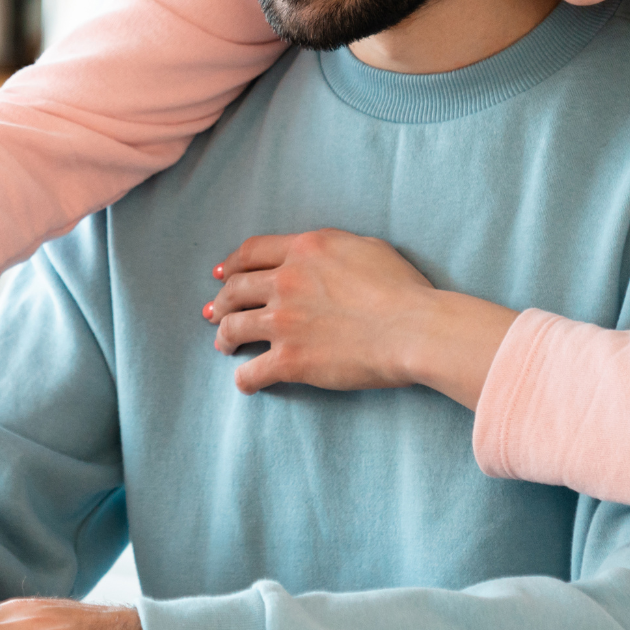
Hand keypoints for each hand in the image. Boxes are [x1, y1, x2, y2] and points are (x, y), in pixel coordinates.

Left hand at [204, 229, 436, 394]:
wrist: (414, 329)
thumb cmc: (403, 289)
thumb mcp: (368, 248)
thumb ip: (334, 248)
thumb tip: (323, 258)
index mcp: (305, 250)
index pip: (251, 251)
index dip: (231, 264)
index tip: (221, 275)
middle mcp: (286, 281)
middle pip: (235, 289)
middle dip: (221, 302)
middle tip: (215, 313)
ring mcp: (284, 321)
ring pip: (233, 327)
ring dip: (224, 337)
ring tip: (224, 345)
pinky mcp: (290, 360)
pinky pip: (251, 371)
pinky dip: (244, 378)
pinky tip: (246, 382)